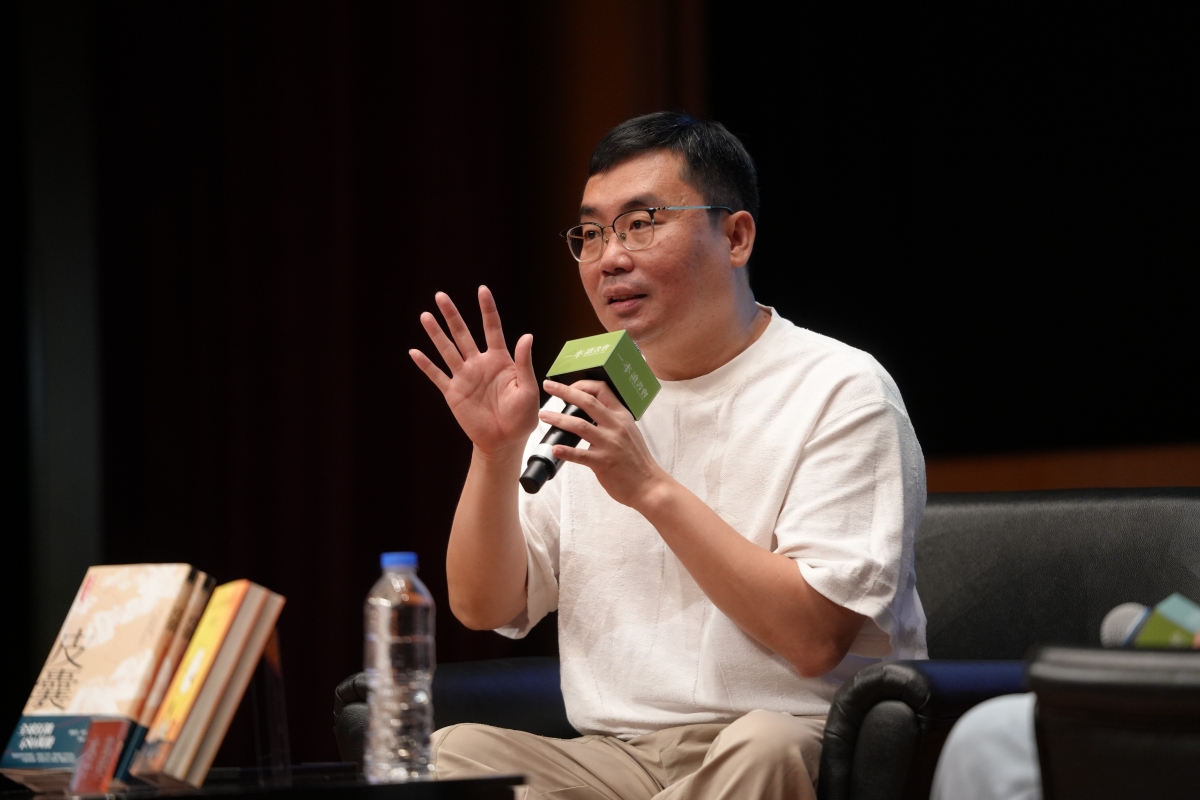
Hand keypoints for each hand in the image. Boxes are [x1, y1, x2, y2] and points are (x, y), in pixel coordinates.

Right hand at [409, 287, 538, 457]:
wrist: (505, 441)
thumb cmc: (521, 416)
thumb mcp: (528, 389)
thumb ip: (524, 362)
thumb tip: (526, 335)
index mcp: (500, 360)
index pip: (492, 328)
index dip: (487, 309)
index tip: (482, 290)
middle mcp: (479, 364)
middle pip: (463, 334)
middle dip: (452, 315)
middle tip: (440, 296)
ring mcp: (464, 377)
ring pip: (447, 350)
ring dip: (436, 334)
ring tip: (425, 316)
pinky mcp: (453, 392)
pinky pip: (437, 375)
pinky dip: (426, 364)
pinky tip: (414, 352)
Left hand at [540, 379, 672, 508]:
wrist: (648, 485)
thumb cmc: (636, 460)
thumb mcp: (629, 432)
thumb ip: (612, 421)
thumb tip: (590, 412)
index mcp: (622, 416)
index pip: (602, 389)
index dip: (582, 385)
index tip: (568, 387)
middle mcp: (616, 426)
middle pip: (587, 401)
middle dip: (565, 392)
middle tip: (549, 386)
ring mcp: (609, 444)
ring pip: (579, 425)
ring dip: (558, 419)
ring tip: (544, 415)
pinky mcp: (603, 463)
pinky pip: (580, 455)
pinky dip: (566, 451)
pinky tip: (555, 448)